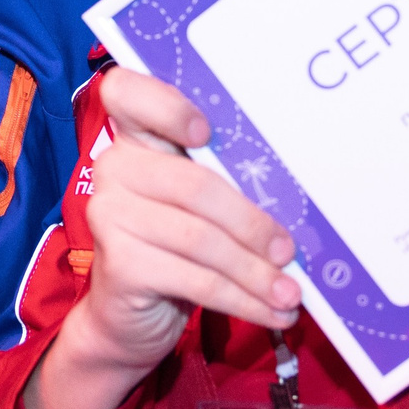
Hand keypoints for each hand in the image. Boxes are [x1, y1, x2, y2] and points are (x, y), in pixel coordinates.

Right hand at [24, 68, 298, 408]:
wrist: (129, 315)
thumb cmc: (176, 246)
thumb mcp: (199, 204)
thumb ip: (225, 179)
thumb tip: (297, 193)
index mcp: (135, 138)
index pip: (128, 92)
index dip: (166, 105)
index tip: (206, 134)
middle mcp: (114, 168)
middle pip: (194, 184)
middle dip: (252, 223)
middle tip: (289, 251)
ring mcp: (110, 215)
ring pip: (201, 239)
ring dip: (255, 272)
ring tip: (289, 293)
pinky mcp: (120, 264)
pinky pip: (196, 279)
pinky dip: (242, 299)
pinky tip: (271, 310)